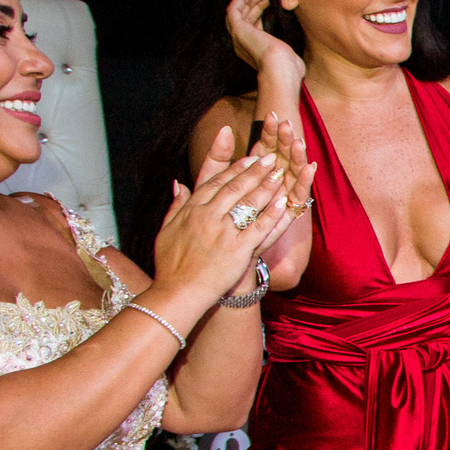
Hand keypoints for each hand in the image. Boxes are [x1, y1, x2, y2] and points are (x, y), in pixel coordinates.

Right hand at [153, 125, 299, 306]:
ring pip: (249, 203)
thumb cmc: (171, 265)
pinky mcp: (238, 250)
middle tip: (271, 158)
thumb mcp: (166, 230)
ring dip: (267, 185)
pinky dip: (272, 213)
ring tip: (281, 173)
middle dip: (255, 170)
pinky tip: (284, 202)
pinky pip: (260, 228)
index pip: (216, 182)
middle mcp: (207, 216)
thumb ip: (175, 205)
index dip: (235, 168)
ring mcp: (224, 232)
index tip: (249, 157)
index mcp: (191, 210)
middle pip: (235, 187)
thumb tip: (179, 184)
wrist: (178, 292)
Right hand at [224, 0, 302, 86]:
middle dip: (255, 3)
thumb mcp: (290, 56)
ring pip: (239, 12)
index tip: (269, 1)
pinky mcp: (238, 30)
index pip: (253, 27)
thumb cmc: (290, 68)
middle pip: (246, 18)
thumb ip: (287, 50)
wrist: (282, 69)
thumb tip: (294, 47)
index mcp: (254, 51)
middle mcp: (243, 44)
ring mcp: (239, 37)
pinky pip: (234, 9)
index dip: (259, 12)